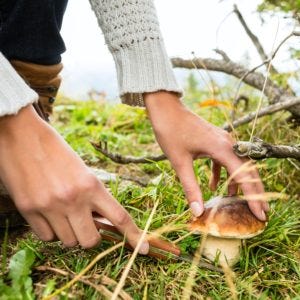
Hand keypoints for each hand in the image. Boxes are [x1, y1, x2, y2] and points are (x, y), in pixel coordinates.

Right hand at [0, 106, 148, 251]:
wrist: (22, 135)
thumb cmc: (56, 150)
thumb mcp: (82, 170)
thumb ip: (93, 196)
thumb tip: (100, 220)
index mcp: (92, 185)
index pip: (119, 217)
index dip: (135, 236)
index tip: (145, 249)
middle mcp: (73, 199)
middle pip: (91, 241)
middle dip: (91, 236)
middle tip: (86, 222)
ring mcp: (50, 206)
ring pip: (68, 241)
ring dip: (70, 232)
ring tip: (64, 212)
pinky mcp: (29, 210)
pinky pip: (47, 238)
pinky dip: (51, 231)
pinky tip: (49, 214)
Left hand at [145, 91, 268, 220]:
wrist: (166, 109)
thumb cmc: (171, 132)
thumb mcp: (179, 162)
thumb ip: (190, 187)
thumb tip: (197, 212)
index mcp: (222, 148)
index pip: (245, 176)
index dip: (254, 196)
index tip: (261, 214)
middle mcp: (228, 143)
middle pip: (248, 170)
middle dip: (254, 191)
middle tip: (260, 212)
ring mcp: (222, 140)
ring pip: (237, 164)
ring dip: (238, 183)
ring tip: (237, 201)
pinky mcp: (215, 140)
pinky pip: (225, 159)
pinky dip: (223, 173)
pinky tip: (213, 185)